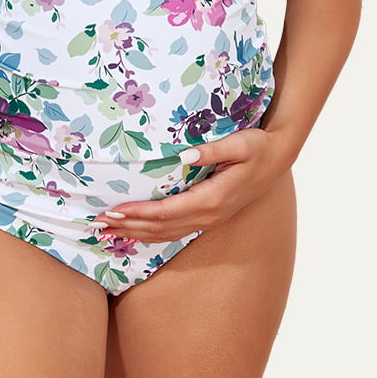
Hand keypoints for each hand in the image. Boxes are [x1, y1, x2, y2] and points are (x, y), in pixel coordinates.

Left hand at [93, 128, 290, 243]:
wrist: (278, 158)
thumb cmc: (258, 147)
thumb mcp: (240, 143)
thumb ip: (213, 150)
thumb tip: (186, 154)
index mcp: (212, 199)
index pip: (166, 212)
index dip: (138, 214)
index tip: (114, 210)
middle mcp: (209, 215)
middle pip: (161, 228)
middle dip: (128, 227)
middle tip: (98, 224)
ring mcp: (209, 219)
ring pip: (166, 233)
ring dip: (136, 234)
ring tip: (109, 233)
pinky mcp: (209, 216)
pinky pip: (175, 231)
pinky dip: (152, 233)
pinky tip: (137, 231)